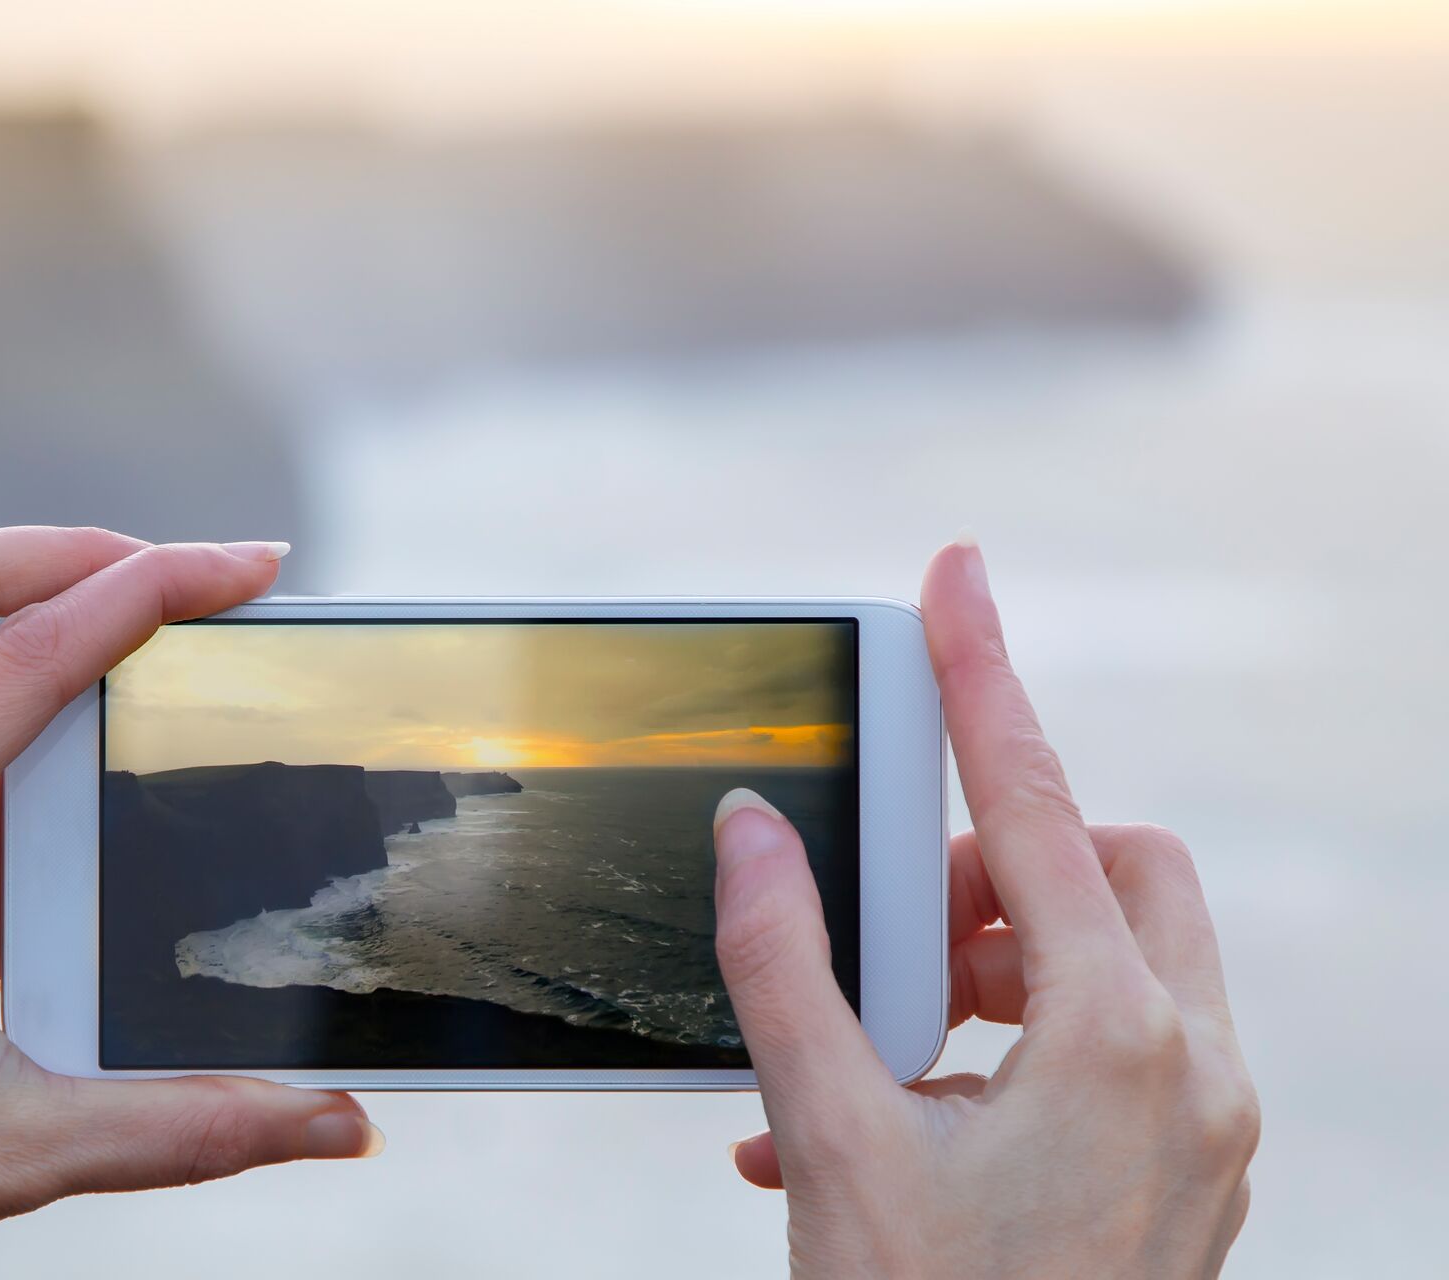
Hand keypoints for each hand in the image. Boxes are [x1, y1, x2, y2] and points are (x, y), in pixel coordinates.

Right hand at [712, 537, 1258, 1276]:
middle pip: (1117, 868)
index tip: (956, 576)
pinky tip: (913, 1109)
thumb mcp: (831, 1140)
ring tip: (889, 1043)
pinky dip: (1022, 1035)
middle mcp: (1191, 1068)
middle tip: (903, 934)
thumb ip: (785, 966)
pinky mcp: (1193, 1169)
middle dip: (1003, 866)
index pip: (1035, 805)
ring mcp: (1208, 1125)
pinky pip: (1123, 1039)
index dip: (982, 676)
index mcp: (1113, 1043)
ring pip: (1125, 954)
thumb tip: (751, 832)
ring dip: (999, 963)